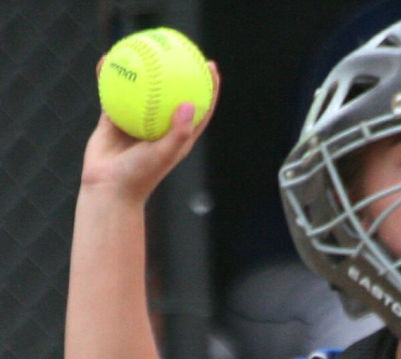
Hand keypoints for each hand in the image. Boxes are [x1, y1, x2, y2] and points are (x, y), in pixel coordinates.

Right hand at [81, 58, 219, 201]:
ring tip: (141, 45)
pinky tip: (106, 58)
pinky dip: (110, 76)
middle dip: (180, 72)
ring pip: (142, 90)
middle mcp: (160, 128)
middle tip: (181, 49)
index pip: (200, 109)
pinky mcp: (115, 120)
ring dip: (143, 69)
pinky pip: (113, 93)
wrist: (109, 189)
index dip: (209, 88)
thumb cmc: (139, 176)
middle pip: (174, 94)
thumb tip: (188, 104)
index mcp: (178, 137)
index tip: (211, 67)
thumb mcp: (162, 155)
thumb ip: (177, 132)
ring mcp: (138, 123)